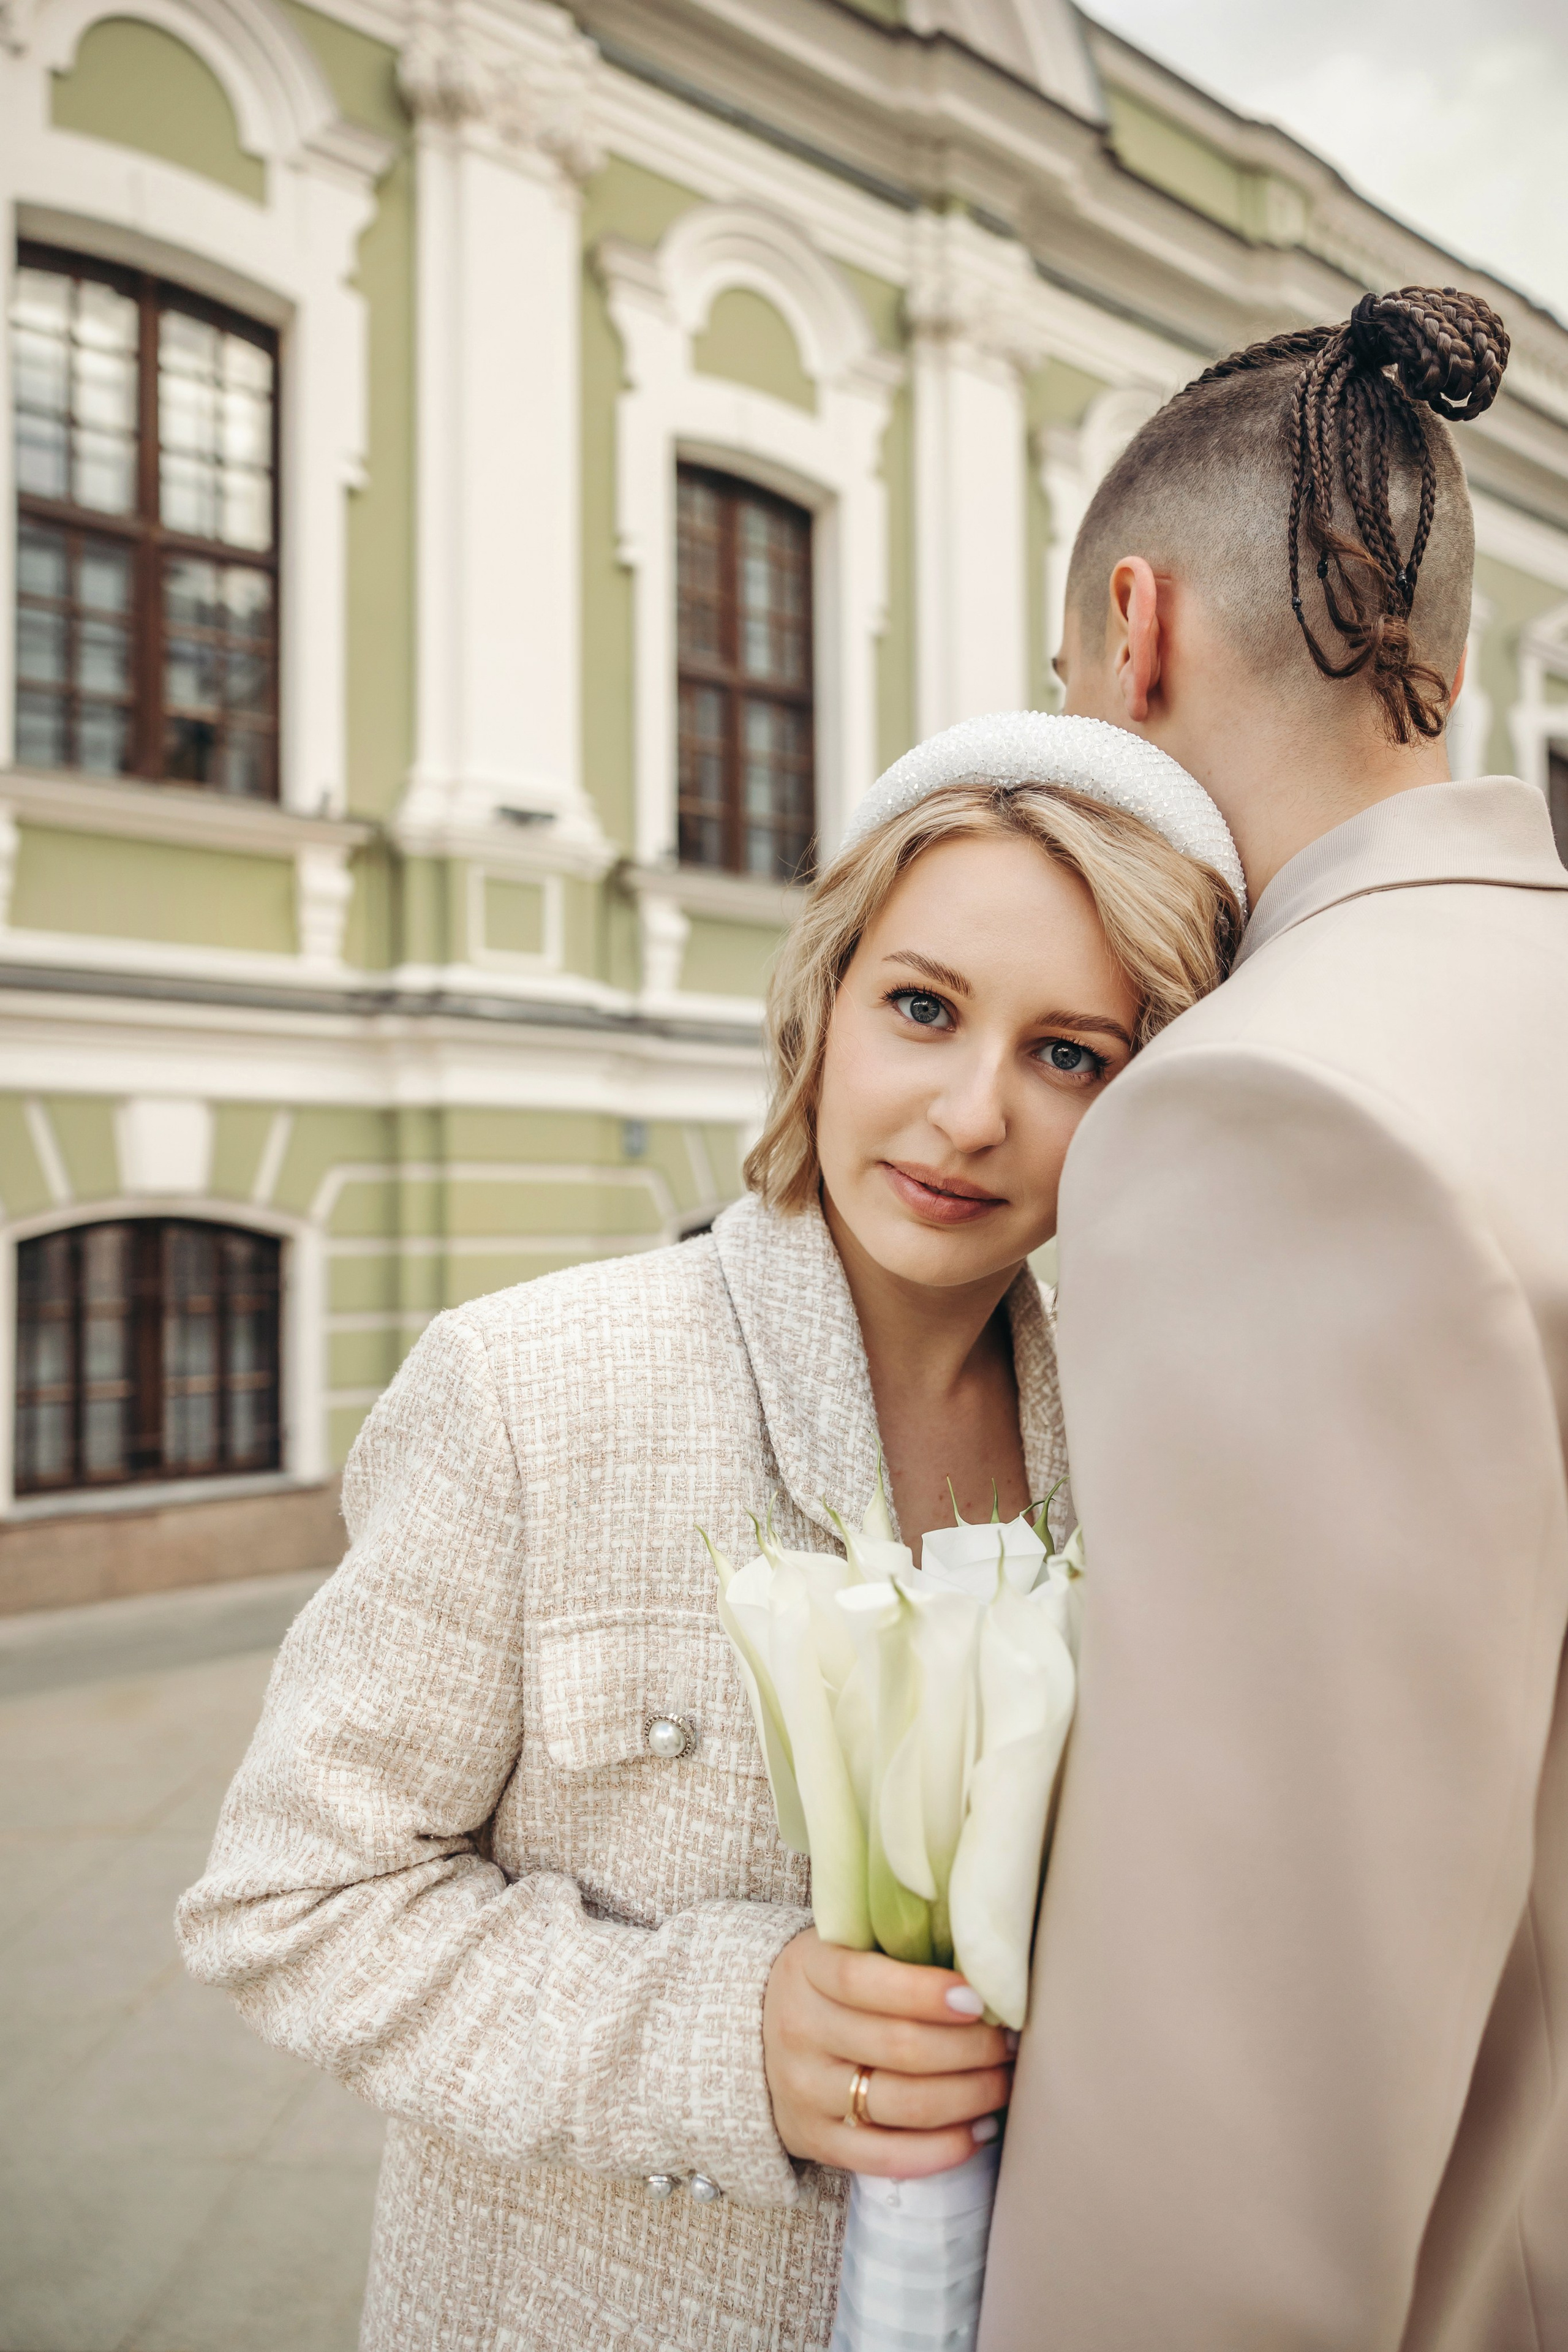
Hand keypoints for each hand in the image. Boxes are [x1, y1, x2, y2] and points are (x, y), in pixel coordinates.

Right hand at [762, 1928, 1012, 2177]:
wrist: (754, 2034)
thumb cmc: (829, 1984)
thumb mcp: (845, 1948)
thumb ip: (899, 1951)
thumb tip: (983, 1966)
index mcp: (808, 1970)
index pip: (863, 1981)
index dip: (925, 1992)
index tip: (978, 1999)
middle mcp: (800, 2031)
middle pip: (898, 2047)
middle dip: (971, 2048)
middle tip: (1011, 2042)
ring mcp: (803, 2092)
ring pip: (901, 2104)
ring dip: (969, 2096)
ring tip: (1004, 2083)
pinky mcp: (814, 2140)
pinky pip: (885, 2157)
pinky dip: (942, 2149)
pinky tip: (979, 2131)